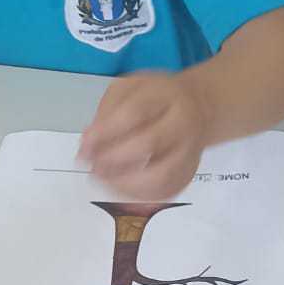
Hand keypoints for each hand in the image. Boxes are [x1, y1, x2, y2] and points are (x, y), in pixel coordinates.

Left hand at [78, 71, 209, 200]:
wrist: (198, 107)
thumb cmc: (157, 97)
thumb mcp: (129, 88)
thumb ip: (107, 110)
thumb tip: (88, 142)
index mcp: (167, 96)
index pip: (134, 113)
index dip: (105, 132)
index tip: (84, 146)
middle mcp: (182, 124)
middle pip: (149, 144)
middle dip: (112, 159)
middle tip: (91, 165)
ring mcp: (189, 151)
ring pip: (162, 175)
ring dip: (125, 183)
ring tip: (103, 179)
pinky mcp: (188, 172)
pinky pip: (166, 191)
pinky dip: (140, 196)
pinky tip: (120, 188)